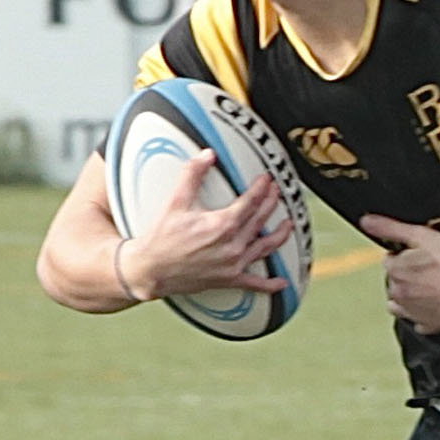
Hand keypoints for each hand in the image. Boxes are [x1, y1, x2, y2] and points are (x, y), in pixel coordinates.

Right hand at [132, 152, 289, 299]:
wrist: (150, 269)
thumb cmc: (161, 237)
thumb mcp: (175, 202)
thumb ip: (192, 174)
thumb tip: (207, 155)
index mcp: (222, 224)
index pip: (250, 202)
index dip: (261, 188)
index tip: (266, 179)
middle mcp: (233, 245)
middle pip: (260, 220)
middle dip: (271, 203)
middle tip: (276, 192)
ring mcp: (233, 264)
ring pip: (265, 248)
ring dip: (279, 235)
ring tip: (288, 225)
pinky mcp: (229, 279)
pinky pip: (255, 283)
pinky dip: (270, 284)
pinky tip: (283, 282)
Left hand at [360, 214, 439, 332]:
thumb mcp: (420, 235)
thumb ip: (391, 228)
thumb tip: (367, 221)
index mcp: (395, 271)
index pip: (390, 260)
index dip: (403, 255)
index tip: (418, 254)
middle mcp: (398, 293)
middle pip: (394, 282)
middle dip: (405, 275)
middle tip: (427, 269)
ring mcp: (412, 312)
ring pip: (399, 305)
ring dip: (406, 298)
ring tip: (425, 289)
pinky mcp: (429, 326)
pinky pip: (420, 323)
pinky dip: (423, 317)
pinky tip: (434, 308)